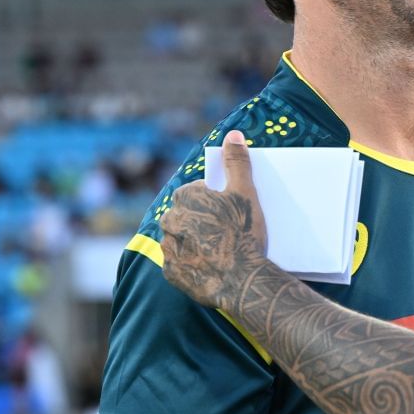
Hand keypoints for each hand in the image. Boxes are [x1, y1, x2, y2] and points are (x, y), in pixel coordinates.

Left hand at [160, 130, 268, 307]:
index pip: (195, 193)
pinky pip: (179, 265)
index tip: (228, 212)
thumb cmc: (244, 232)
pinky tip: (209, 268)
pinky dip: (190, 265)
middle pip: (185, 216)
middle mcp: (170, 221)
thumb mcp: (245, 192)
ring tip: (218, 252)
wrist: (242, 280)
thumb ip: (237, 162)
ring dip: (193, 243)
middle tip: (224, 233)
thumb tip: (233, 134)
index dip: (213, 201)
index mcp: (185, 199)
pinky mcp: (171, 274)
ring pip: (179, 240)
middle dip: (200, 221)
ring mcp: (169, 249)